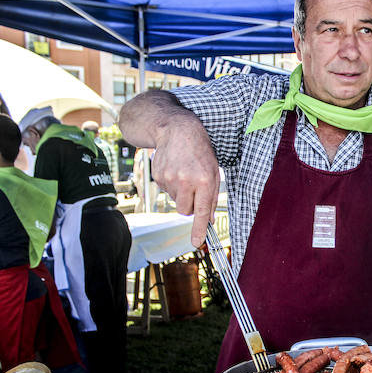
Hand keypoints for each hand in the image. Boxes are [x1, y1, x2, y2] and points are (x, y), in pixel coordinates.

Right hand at [150, 116, 220, 246]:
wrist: (177, 130)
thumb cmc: (200, 152)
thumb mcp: (213, 171)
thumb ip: (211, 196)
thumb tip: (208, 219)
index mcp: (204, 180)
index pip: (201, 211)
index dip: (198, 229)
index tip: (196, 242)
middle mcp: (186, 181)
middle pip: (185, 211)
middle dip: (190, 206)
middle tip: (194, 189)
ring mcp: (169, 179)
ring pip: (176, 201)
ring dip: (181, 193)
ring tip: (185, 173)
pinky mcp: (158, 176)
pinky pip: (166, 192)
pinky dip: (172, 185)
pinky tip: (175, 169)